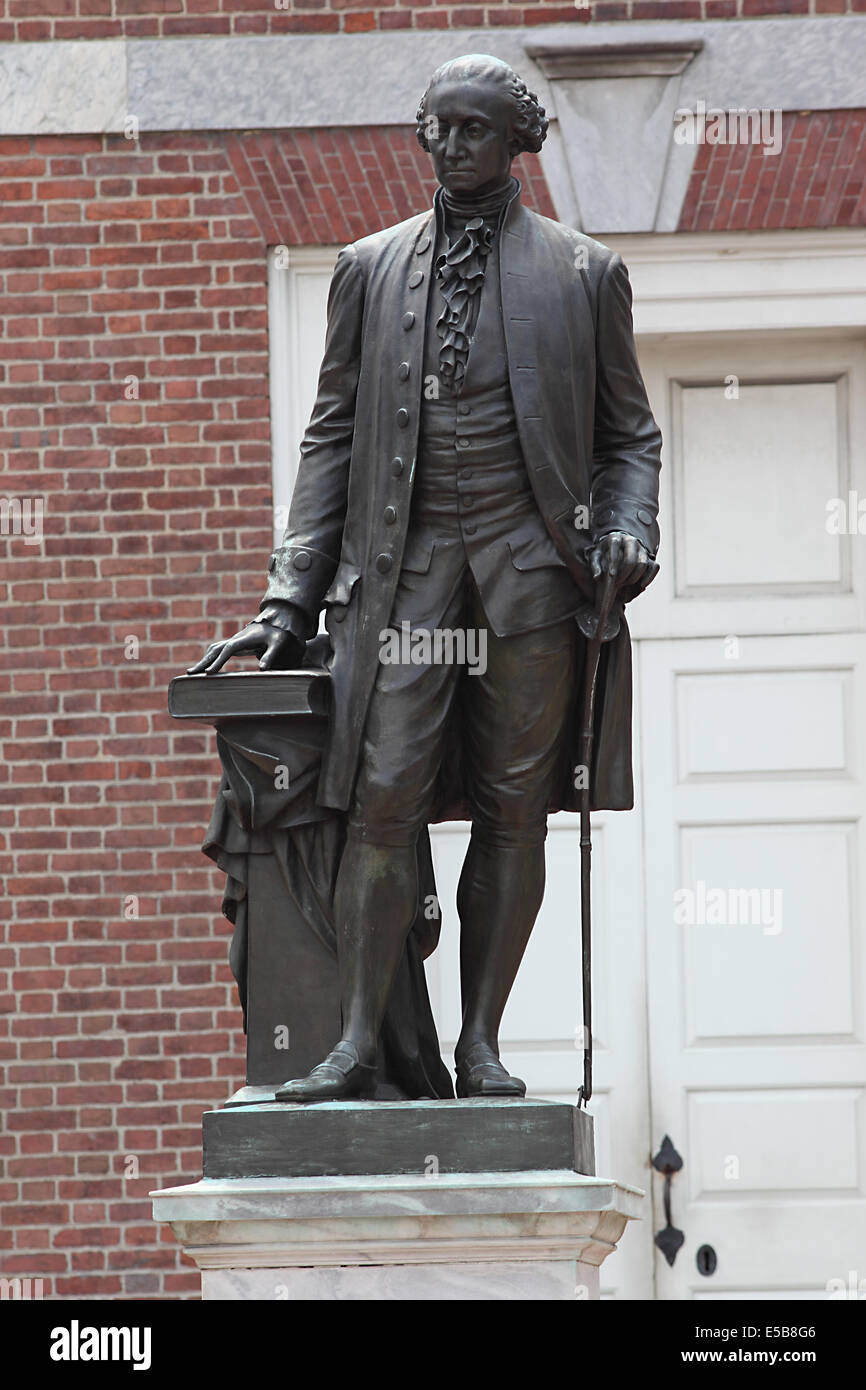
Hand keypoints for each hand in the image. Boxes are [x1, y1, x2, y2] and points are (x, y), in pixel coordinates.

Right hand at [186, 618, 302, 674]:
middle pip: (215, 649)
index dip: (218, 661)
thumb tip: (263, 670)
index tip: (209, 672)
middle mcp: (236, 639)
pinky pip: (218, 650)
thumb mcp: (277, 643)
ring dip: (203, 660)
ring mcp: (234, 641)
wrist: (276, 621)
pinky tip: (205, 666)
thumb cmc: (278, 633)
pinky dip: (209, 657)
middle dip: (203, 662)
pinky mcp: (235, 644)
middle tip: (190, 674)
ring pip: (214, 649)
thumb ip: (270, 655)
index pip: (228, 650)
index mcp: (244, 639)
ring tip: (192, 673)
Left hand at [587, 531, 651, 591]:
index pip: (616, 551)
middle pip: (631, 559)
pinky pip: (654, 566)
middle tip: (619, 583)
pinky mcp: (649, 556)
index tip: (611, 576)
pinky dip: (649, 577)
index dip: (613, 564)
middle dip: (625, 573)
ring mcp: (641, 548)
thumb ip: (595, 566)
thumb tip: (597, 577)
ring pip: (643, 563)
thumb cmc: (604, 552)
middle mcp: (630, 541)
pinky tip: (641, 586)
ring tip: (626, 585)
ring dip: (635, 577)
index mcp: (615, 538)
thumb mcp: (596, 556)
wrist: (618, 545)